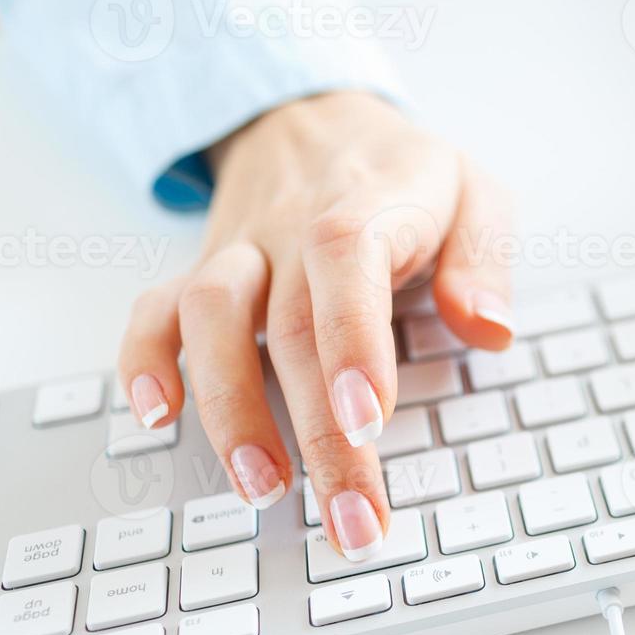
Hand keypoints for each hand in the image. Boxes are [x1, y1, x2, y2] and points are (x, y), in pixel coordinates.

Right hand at [117, 92, 513, 558]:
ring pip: (211, 320)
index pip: (350, 264)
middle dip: (317, 435)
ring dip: (229, 410)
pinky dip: (145, 361)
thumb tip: (489, 328)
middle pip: (293, 330)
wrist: (313, 116)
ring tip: (261, 487)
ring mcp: (240, 252)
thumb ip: (484, 258)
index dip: (353, 341)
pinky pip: (155, 311)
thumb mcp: (473, 191)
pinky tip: (157, 418)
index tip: (367, 419)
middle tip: (350, 518)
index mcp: (367, 205)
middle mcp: (292, 230)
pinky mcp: (202, 273)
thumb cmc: (405, 172)